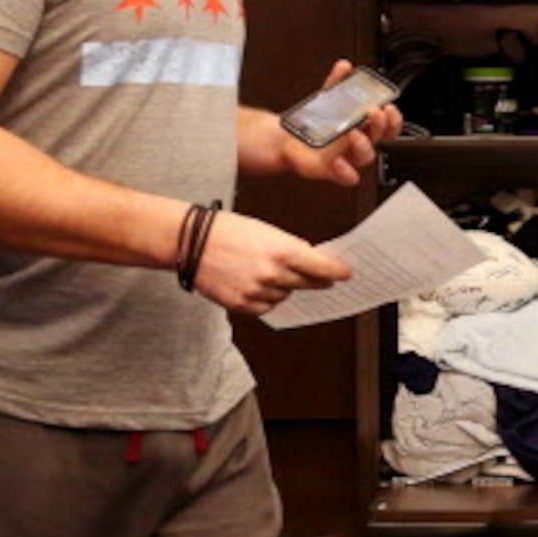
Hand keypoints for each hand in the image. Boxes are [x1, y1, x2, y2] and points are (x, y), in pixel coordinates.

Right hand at [191, 211, 350, 315]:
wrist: (191, 242)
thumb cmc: (225, 230)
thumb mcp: (264, 230)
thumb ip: (289, 247)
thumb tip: (308, 260)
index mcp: (282, 250)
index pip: (322, 267)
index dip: (337, 272)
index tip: (346, 274)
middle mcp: (272, 273)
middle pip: (307, 283)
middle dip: (315, 280)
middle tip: (321, 278)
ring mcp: (257, 291)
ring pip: (285, 295)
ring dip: (285, 287)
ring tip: (268, 272)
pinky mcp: (242, 305)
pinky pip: (266, 307)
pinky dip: (267, 298)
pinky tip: (257, 285)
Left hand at [283, 59, 401, 186]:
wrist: (287, 141)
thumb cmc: (312, 125)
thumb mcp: (325, 101)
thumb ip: (336, 83)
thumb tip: (344, 66)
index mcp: (361, 127)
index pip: (387, 126)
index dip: (393, 118)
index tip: (389, 105)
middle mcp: (357, 143)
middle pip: (380, 139)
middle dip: (380, 125)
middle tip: (374, 111)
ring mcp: (347, 158)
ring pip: (366, 156)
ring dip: (363, 144)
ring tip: (352, 132)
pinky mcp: (333, 171)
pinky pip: (346, 177)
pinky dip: (345, 171)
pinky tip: (338, 160)